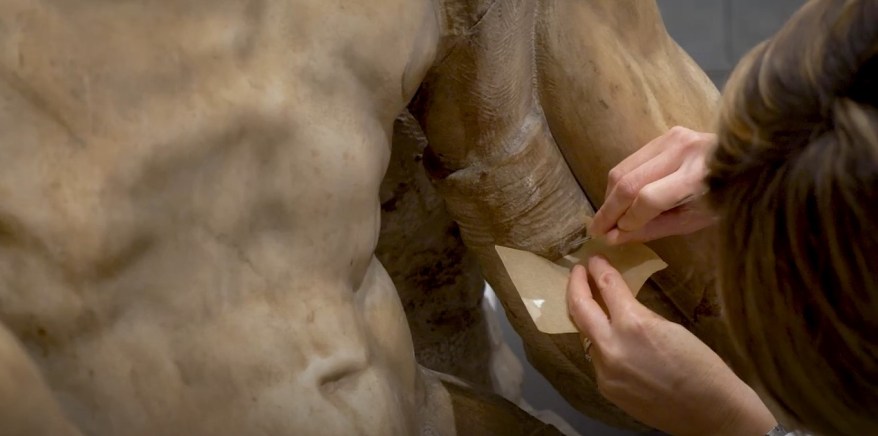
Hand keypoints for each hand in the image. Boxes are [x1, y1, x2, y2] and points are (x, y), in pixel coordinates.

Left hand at [566, 258, 774, 435]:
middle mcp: (611, 346)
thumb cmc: (701, 366)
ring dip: (588, 318)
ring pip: (586, 335)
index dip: (598, 269)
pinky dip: (602, 346)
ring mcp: (605, 370)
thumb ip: (637, 316)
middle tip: (578, 272)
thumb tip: (618, 306)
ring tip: (590, 303)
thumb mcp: (670, 328)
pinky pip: (597, 359)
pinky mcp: (606, 388)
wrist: (710, 411)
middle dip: (576, 285)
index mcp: (633, 324)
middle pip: (579, 307)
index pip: (607, 287)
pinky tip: (611, 341)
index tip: (594, 260)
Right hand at [590, 126, 716, 244]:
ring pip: (622, 169)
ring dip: (609, 196)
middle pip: (629, 182)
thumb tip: (614, 236)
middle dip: (608, 210)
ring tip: (607, 217)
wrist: (748, 162)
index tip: (614, 236)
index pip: (648, 198)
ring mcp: (672, 138)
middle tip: (596, 230)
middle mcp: (682, 151)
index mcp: (697, 177)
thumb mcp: (693, 221)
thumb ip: (652, 228)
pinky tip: (620, 199)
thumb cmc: (724, 198)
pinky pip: (631, 161)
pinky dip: (620, 182)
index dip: (628, 220)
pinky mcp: (665, 134)